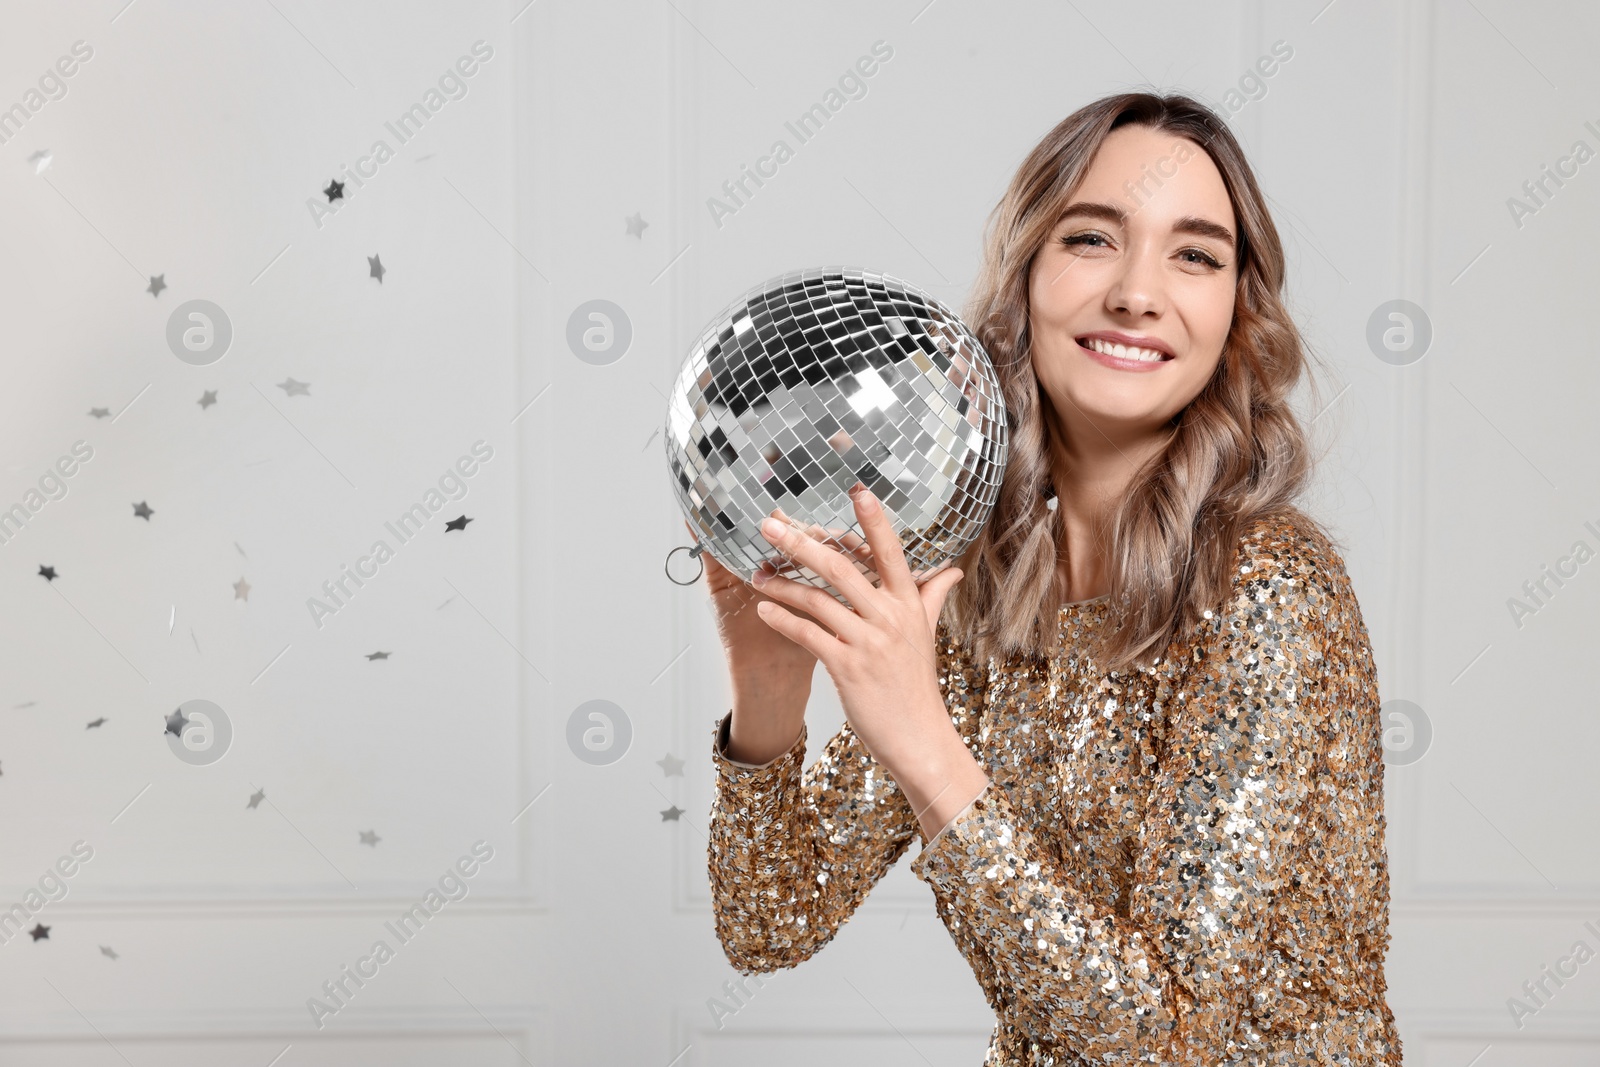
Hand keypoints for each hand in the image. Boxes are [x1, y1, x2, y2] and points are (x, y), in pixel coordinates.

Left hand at [749, 483, 967, 785]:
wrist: (918, 736)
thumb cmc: (915, 684)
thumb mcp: (925, 635)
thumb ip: (932, 596)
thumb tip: (951, 568)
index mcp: (908, 604)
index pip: (890, 552)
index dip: (874, 521)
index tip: (857, 489)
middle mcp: (890, 617)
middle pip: (841, 569)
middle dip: (801, 543)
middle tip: (770, 525)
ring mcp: (869, 643)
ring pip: (817, 601)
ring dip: (782, 585)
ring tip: (757, 574)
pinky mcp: (848, 668)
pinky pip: (808, 635)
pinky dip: (782, 620)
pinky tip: (763, 611)